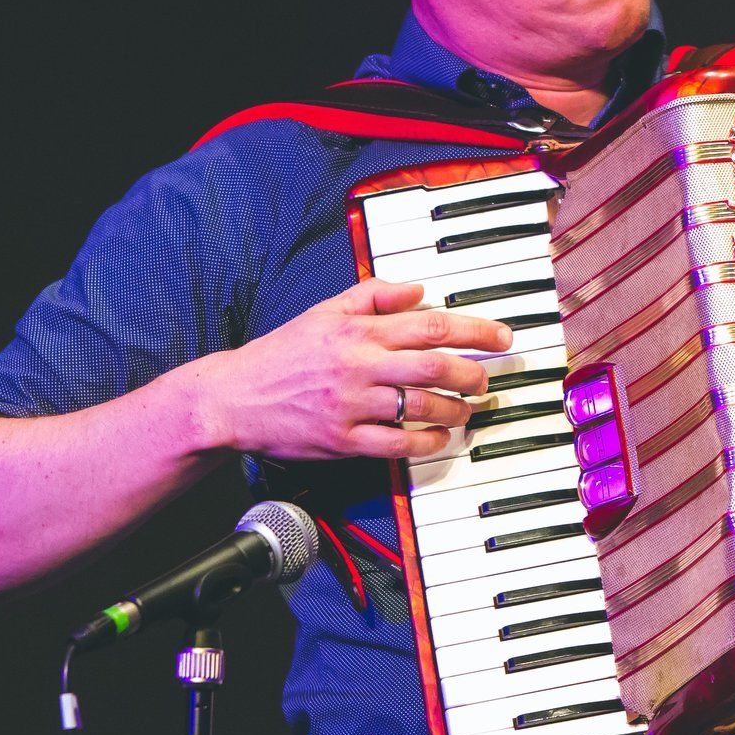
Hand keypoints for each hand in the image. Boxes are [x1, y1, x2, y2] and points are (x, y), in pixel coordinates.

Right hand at [192, 278, 511, 461]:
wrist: (233, 398)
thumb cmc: (283, 354)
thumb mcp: (325, 311)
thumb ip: (373, 295)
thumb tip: (419, 290)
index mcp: (357, 330)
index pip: (430, 325)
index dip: (475, 331)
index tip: (501, 337)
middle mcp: (358, 365)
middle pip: (434, 366)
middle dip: (473, 373)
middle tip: (486, 380)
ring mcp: (351, 405)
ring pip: (421, 407)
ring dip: (455, 409)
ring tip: (466, 409)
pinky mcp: (343, 440)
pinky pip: (397, 445)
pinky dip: (427, 442)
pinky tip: (440, 437)